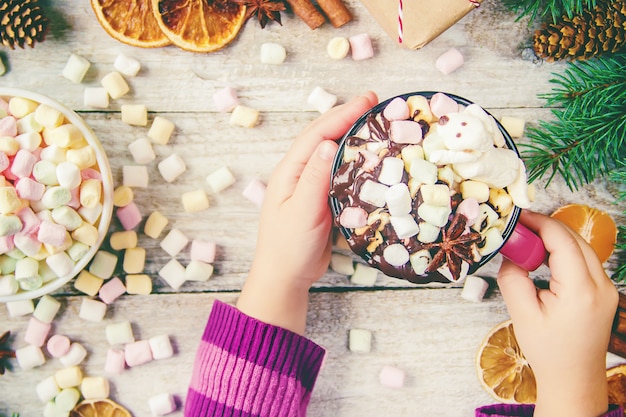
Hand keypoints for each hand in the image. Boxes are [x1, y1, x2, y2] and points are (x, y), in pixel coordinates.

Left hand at [237, 92, 378, 333]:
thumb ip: (314, 178)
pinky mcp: (321, 200)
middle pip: (324, 137)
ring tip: (375, 122)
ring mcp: (310, 186)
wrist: (285, 277)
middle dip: (348, 117)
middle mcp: (299, 174)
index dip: (343, 114)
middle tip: (375, 102)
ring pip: (332, 153)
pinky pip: (339, 173)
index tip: (368, 100)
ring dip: (352, 135)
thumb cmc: (288, 247)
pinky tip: (368, 158)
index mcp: (290, 172)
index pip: (318, 134)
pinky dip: (354, 161)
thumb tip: (328, 142)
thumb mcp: (302, 211)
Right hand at [497, 210, 617, 416]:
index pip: (562, 241)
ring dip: (554, 239)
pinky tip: (543, 258)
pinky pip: (584, 261)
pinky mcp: (604, 292)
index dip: (538, 223)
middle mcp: (601, 286)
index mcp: (580, 291)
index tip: (517, 217)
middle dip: (545, 228)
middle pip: (574, 239)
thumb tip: (511, 253)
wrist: (573, 378)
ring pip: (581, 248)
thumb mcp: (522, 314)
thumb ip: (513, 278)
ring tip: (526, 243)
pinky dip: (563, 252)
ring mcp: (607, 289)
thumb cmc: (548, 351)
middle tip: (517, 229)